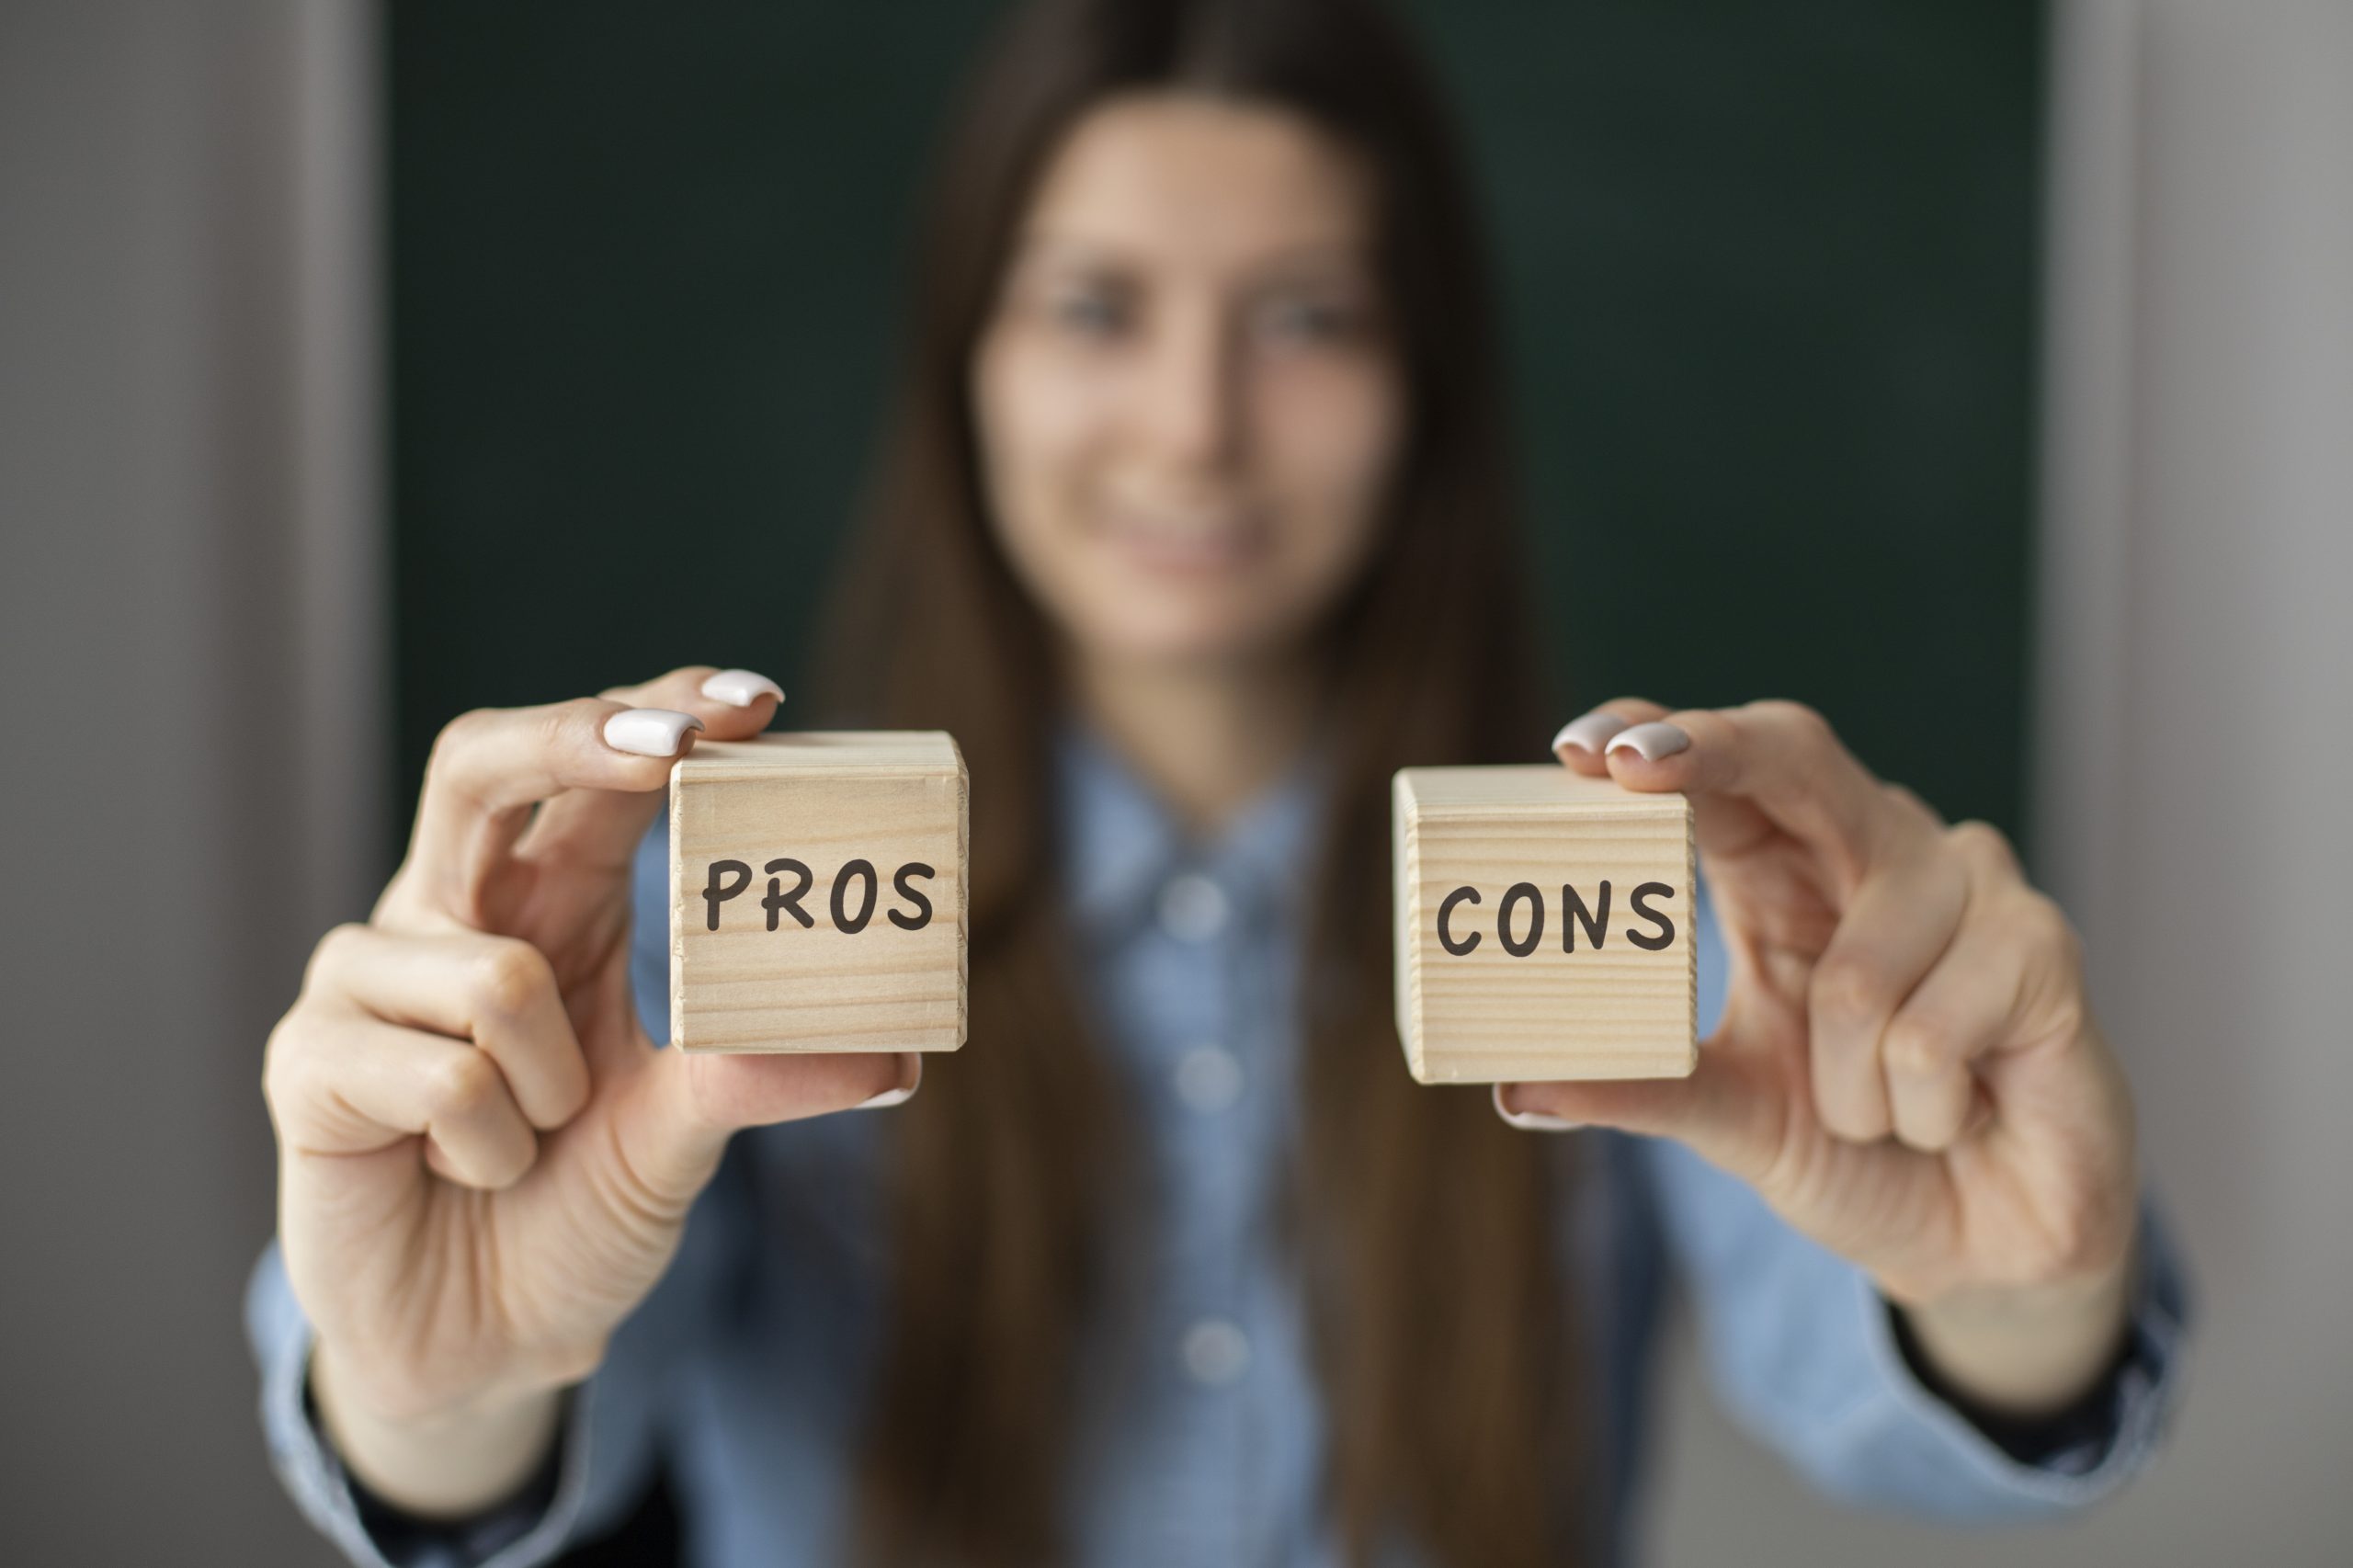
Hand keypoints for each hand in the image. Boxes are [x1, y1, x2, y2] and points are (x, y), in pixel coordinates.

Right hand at [262, 667, 913, 1445]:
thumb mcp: (683, 1130)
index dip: (658, 716)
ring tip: (531, 1137)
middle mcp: (451, 912)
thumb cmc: (576, 1204)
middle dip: (579, 736)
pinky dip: (486, 1144)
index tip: (755, 703)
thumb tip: (900, 1056)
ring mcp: (364, 976)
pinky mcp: (306, 1060)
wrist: (483, 1342)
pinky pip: (440, 1072)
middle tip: (681, 751)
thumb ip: (767, 1074)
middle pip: (480, 758)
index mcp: (549, 900)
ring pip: (493, 972)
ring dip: (548, 1081)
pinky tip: (462, 1170)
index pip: (593, 766)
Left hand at [1504, 700, 2138, 1410]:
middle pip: (1796, 754)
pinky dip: (1917, 1107)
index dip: (1655, 735)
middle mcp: (1875, 849)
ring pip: (1855, 969)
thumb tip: (1515, 1087)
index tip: (1575, 747)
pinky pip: (1930, 1035)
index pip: (1719, 770)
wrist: (1983, 1244)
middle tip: (1628, 767)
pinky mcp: (2045, 948)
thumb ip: (1635, 1089)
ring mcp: (1969, 885)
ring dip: (1845, 1082)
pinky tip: (1954, 1114)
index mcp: (1786, 869)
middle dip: (1709, 752)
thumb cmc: (1856, 1149)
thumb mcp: (1730, 1117)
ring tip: (1878, 1113)